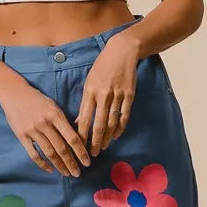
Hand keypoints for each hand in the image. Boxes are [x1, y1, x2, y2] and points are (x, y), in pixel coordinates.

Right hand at [0, 82, 91, 176]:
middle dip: (71, 163)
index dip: (81, 152)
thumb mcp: (53, 106)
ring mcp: (32, 130)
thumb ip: (63, 121)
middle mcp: (45, 123)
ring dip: (59, 165)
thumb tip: (77, 138)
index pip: (72, 137)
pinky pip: (33, 154)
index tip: (87, 162)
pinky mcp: (21, 136)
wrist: (13, 93)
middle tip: (78, 173)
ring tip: (66, 173)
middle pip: (61, 148)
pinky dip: (42, 164)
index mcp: (55, 115)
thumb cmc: (37, 99)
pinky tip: (50, 169)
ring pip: (49, 153)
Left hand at [75, 35, 139, 155]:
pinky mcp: (129, 96)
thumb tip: (80, 122)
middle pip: (98, 124)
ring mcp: (117, 96)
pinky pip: (124, 116)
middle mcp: (103, 95)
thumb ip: (85, 102)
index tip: (78, 146)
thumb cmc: (102, 67)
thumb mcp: (89, 82)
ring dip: (106, 138)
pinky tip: (115, 136)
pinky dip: (119, 128)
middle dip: (94, 142)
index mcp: (90, 92)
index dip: (81, 134)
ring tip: (102, 148)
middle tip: (91, 154)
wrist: (122, 52)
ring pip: (111, 123)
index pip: (84, 118)